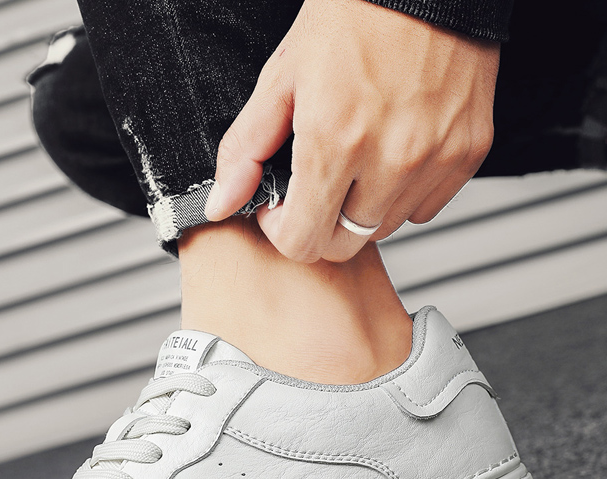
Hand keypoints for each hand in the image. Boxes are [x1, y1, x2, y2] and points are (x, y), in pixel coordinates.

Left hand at [204, 0, 499, 262]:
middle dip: (319, 226)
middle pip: (342, 245)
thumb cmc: (355, 15)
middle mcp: (390, 159)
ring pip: (383, 229)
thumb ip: (247, 150)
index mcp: (336, 141)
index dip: (281, 231)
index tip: (280, 206)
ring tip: (356, 159)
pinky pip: (423, 208)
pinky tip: (392, 154)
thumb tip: (221, 205)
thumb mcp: (282, 77)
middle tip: (315, 185)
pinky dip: (402, 195)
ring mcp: (435, 159)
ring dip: (360, 209)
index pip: (302, 243)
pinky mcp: (467, 153)